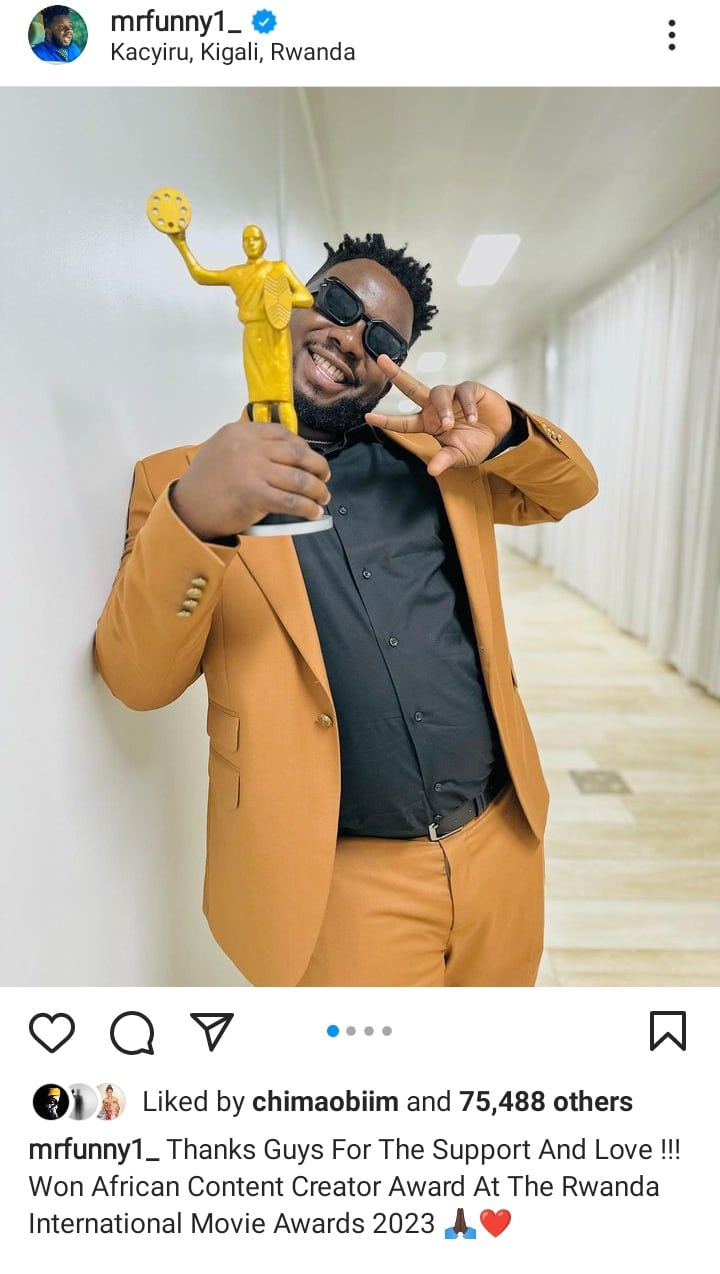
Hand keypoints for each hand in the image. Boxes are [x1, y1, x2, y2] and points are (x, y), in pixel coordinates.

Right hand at [170, 421, 331, 537]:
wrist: (187, 509)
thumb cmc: (205, 483)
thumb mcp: (222, 450)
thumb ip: (249, 446)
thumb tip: (285, 453)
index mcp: (239, 431)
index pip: (282, 433)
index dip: (303, 446)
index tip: (311, 459)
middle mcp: (247, 446)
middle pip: (297, 453)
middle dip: (318, 466)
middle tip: (325, 477)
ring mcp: (252, 470)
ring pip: (299, 478)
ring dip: (317, 489)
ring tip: (323, 497)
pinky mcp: (255, 495)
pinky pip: (292, 501)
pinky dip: (308, 507)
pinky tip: (314, 512)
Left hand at [365, 355, 512, 477]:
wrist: (500, 434)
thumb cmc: (474, 443)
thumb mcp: (459, 456)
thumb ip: (445, 460)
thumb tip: (431, 471)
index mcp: (428, 423)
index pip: (403, 421)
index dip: (387, 420)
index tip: (368, 417)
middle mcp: (435, 406)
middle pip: (412, 387)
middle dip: (396, 374)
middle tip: (381, 360)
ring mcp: (452, 396)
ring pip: (439, 393)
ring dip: (442, 409)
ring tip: (450, 424)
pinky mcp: (469, 389)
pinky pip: (464, 392)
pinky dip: (468, 406)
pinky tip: (474, 419)